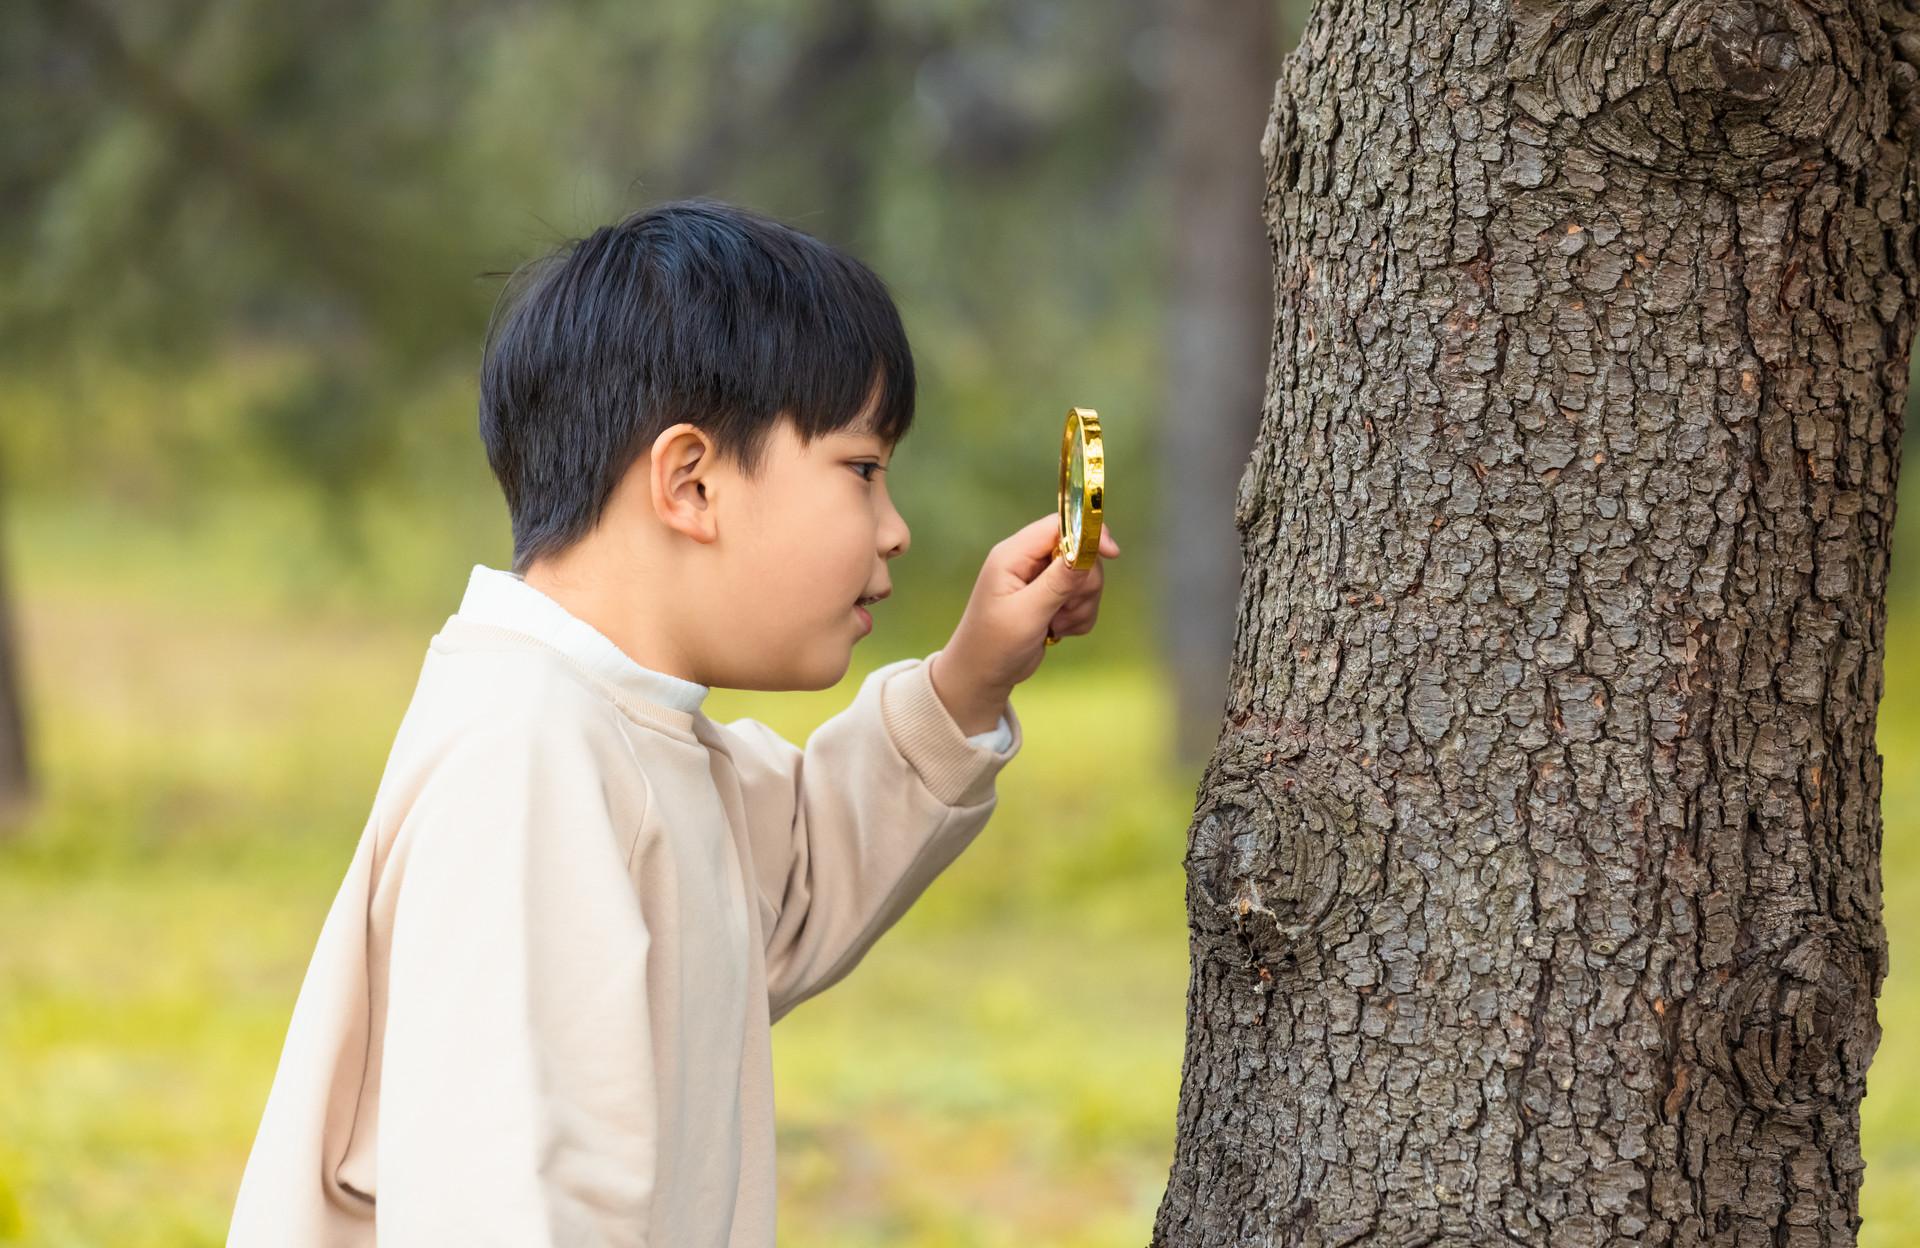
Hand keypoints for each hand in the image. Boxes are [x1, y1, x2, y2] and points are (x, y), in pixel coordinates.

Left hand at [929, 514, 1120, 732]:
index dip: (1088, 534)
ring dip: (1080, 606)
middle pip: (1079, 552)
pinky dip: (1078, 618)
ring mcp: (1041, 581)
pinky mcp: (1052, 599)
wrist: (983, 676)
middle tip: (1064, 610)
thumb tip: (1086, 548)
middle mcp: (1028, 562)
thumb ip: (1058, 581)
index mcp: (1013, 555)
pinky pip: (1083, 599)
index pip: (1058, 525)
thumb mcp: (1027, 612)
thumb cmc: (994, 644)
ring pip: (1085, 578)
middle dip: (1082, 585)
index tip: (1112, 554)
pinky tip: (1058, 632)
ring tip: (1055, 626)